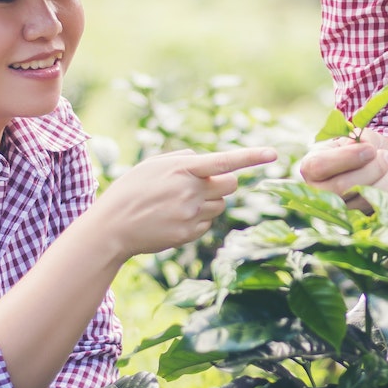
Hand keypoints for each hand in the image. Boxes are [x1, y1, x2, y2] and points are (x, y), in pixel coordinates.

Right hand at [88, 146, 278, 259]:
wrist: (113, 226)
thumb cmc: (131, 190)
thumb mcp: (153, 165)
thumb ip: (183, 159)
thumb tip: (206, 161)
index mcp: (183, 170)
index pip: (224, 161)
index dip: (251, 157)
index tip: (274, 153)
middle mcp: (191, 192)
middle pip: (230, 185)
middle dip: (224, 183)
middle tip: (201, 185)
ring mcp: (191, 215)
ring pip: (220, 205)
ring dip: (208, 202)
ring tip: (178, 204)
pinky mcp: (189, 234)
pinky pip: (207, 223)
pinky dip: (198, 219)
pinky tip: (174, 218)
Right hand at [298, 138, 387, 200]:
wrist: (379, 165)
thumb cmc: (363, 147)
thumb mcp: (358, 136)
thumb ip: (359, 140)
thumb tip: (367, 149)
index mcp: (310, 167)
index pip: (319, 166)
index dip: (348, 157)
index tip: (370, 148)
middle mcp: (318, 192)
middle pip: (342, 186)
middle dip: (371, 168)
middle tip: (385, 155)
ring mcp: (338, 209)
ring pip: (362, 197)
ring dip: (383, 176)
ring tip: (387, 162)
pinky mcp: (358, 219)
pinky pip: (377, 206)